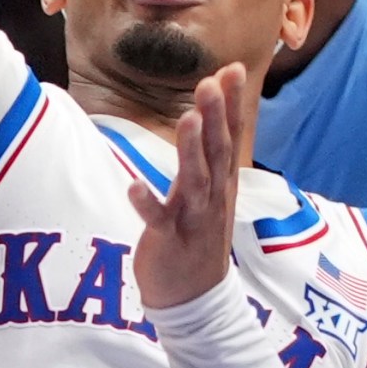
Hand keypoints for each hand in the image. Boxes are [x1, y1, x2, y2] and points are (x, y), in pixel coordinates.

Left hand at [129, 65, 245, 306]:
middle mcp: (213, 197)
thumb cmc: (199, 238)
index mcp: (222, 183)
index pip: (230, 137)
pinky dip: (147, 203)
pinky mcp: (168, 241)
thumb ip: (210, 157)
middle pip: (216, 152)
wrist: (196, 299)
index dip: (232, 104)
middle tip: (210, 82)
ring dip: (191, 151)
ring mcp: (192, 219)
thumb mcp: (213, 194)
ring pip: (194, 181)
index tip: (233, 68)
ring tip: (187, 119)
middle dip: (215, 117)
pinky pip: (157, 220)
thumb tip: (210, 118)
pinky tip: (134, 185)